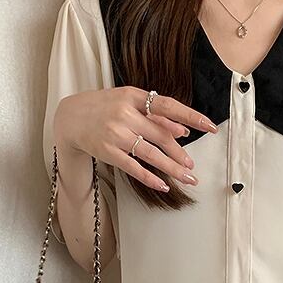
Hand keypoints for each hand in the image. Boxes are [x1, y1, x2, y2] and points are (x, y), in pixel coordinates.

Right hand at [53, 86, 218, 191]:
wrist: (72, 117)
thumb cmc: (106, 108)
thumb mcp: (129, 101)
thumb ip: (155, 113)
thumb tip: (182, 131)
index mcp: (133, 96)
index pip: (168, 105)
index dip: (191, 116)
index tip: (210, 126)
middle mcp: (125, 113)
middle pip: (161, 135)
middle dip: (180, 153)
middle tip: (192, 165)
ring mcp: (116, 133)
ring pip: (151, 154)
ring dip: (172, 168)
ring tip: (187, 177)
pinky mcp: (108, 151)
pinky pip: (134, 167)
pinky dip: (150, 178)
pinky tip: (162, 186)